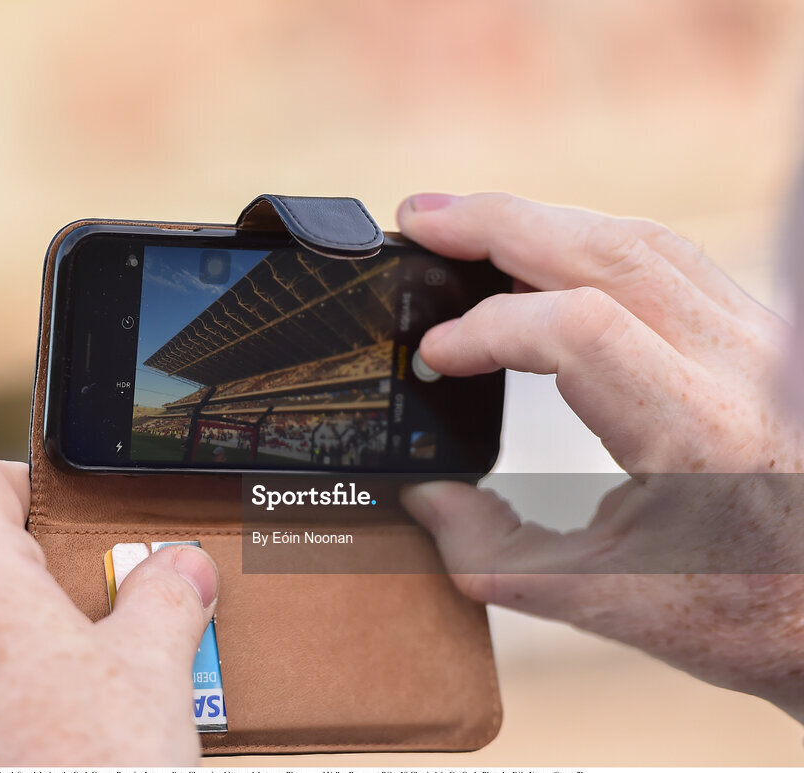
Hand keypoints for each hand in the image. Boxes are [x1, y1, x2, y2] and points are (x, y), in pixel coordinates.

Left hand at [0, 456, 218, 764]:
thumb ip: (167, 597)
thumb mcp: (155, 672)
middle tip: (112, 605)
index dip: (16, 482)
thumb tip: (182, 566)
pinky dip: (1, 699)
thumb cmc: (98, 771)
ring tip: (99, 679)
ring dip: (27, 645)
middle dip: (45, 580)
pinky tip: (60, 736)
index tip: (65, 514)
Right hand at [396, 192, 803, 722]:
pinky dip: (585, 241)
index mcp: (699, 434)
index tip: (435, 354)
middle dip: (498, 224)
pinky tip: (540, 252)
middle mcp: (736, 367)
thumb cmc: (738, 605)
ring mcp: (755, 339)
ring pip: (637, 240)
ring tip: (464, 225)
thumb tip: (424, 497)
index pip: (579, 329)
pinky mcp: (753, 333)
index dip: (489, 327)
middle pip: (605, 252)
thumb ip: (493, 552)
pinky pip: (664, 257)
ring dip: (540, 221)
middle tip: (421, 221)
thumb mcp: (604, 600)